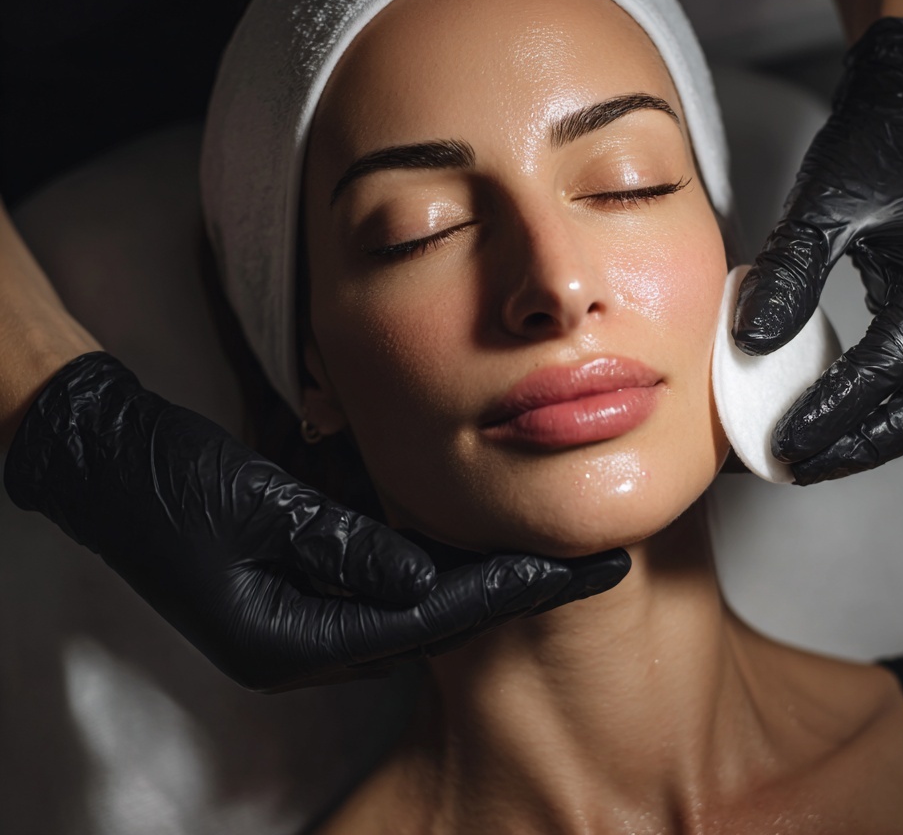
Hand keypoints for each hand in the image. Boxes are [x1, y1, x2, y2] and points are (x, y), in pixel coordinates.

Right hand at [3, 352, 629, 690]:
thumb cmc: (168, 478)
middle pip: (432, 620)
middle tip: (592, 565)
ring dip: (482, 578)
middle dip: (511, 591)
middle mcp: (303, 644)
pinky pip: (387, 585)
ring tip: (555, 552)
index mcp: (289, 638)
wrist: (106, 461)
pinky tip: (477, 539)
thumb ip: (337, 543)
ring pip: (415, 605)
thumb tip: (424, 574)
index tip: (577, 569)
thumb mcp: (250, 502)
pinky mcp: (299, 590)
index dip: (507, 590)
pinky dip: (438, 564)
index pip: (424, 616)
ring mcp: (301, 620)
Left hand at [732, 17, 902, 483]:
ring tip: (808, 456)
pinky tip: (823, 415)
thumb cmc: (871, 149)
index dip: (834, 412)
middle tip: (798, 465)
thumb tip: (752, 341)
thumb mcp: (822, 204)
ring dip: (870, 436)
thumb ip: (790, 272)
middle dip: (863, 445)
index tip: (784, 441)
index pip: (888, 368)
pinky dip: (871, 408)